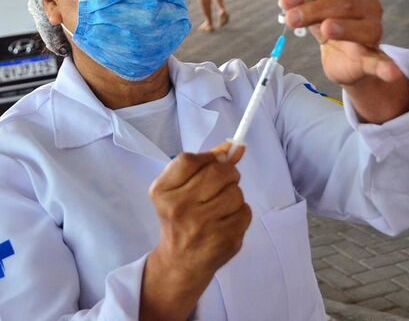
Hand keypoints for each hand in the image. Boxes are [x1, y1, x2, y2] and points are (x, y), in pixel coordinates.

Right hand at [141, 143, 251, 319]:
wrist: (180, 262)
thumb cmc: (180, 217)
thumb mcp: (178, 188)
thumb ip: (203, 164)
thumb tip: (233, 147)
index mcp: (163, 192)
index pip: (190, 159)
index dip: (209, 157)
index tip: (215, 162)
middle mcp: (179, 208)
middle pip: (218, 172)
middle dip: (228, 173)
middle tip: (224, 183)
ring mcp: (202, 226)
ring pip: (236, 193)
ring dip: (234, 195)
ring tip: (222, 206)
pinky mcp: (223, 240)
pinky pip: (245, 212)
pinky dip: (240, 213)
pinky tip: (227, 220)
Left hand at [273, 0, 400, 86]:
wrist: (346, 59)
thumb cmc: (330, 25)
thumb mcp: (312, 10)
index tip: (285, 1)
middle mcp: (370, 5)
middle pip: (345, 3)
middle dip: (315, 10)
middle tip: (291, 18)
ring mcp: (374, 31)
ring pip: (363, 27)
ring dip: (342, 28)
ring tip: (325, 29)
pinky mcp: (374, 57)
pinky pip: (381, 61)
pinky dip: (385, 67)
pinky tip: (390, 73)